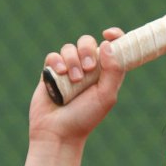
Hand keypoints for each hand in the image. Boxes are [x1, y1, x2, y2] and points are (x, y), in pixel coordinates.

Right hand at [30, 28, 125, 142]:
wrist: (58, 131)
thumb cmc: (85, 117)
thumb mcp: (106, 96)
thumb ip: (113, 70)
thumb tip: (108, 43)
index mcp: (106, 73)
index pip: (113, 48)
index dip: (115, 36)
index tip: (108, 34)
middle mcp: (88, 69)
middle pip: (88, 42)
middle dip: (87, 50)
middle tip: (89, 68)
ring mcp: (69, 70)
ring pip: (69, 48)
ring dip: (72, 61)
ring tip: (74, 79)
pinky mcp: (51, 73)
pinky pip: (53, 56)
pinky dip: (57, 62)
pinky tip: (59, 75)